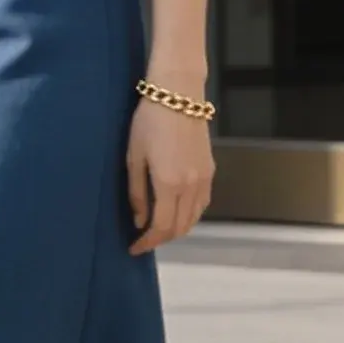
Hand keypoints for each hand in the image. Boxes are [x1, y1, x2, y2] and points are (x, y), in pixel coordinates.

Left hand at [126, 86, 213, 252]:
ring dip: (177, 229)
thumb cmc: (148, 121)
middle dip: (161, 239)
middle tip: (143, 240)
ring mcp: (204, 179)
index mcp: (169, 184)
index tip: (133, 248)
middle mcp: (191, 186)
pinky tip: (176, 211)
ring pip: (194, 218)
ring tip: (157, 228)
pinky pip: (202, 204)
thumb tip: (139, 220)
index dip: (147, 242)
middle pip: (180, 227)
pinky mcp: (210, 170)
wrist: (178, 94)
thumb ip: (136, 192)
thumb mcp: (134, 156)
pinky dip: (190, 215)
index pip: (161, 227)